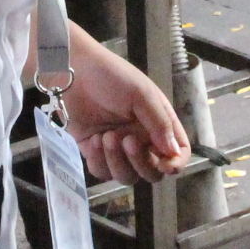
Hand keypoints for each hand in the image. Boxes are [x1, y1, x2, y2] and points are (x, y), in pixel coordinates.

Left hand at [59, 32, 188, 183]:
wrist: (71, 72)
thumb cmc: (110, 76)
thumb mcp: (141, 94)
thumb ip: (160, 123)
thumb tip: (173, 152)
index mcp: (158, 123)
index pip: (177, 152)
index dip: (175, 163)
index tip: (164, 165)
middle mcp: (141, 138)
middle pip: (152, 171)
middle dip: (140, 162)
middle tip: (127, 140)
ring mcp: (118, 147)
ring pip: (127, 176)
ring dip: (117, 161)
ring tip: (106, 136)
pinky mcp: (94, 152)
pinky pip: (103, 172)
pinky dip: (99, 161)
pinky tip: (93, 139)